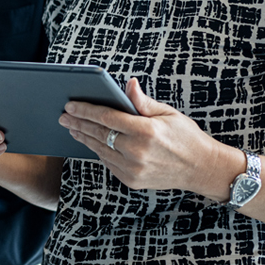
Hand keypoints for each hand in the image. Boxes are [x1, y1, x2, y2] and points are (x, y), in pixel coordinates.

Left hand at [59, 78, 235, 196]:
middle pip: (99, 134)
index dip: (86, 110)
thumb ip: (142, 101)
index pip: (107, 117)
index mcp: (146, 131)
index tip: (70, 104)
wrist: (202, 169)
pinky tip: (90, 142)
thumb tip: (128, 83)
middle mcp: (137, 152)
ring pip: (100, 150)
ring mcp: (134, 169)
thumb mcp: (168, 113)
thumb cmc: (186, 136)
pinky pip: (108, 163)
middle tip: (63, 115)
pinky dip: (98, 151)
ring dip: (84, 137)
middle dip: (78, 123)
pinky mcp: (132, 181)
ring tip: (72, 127)